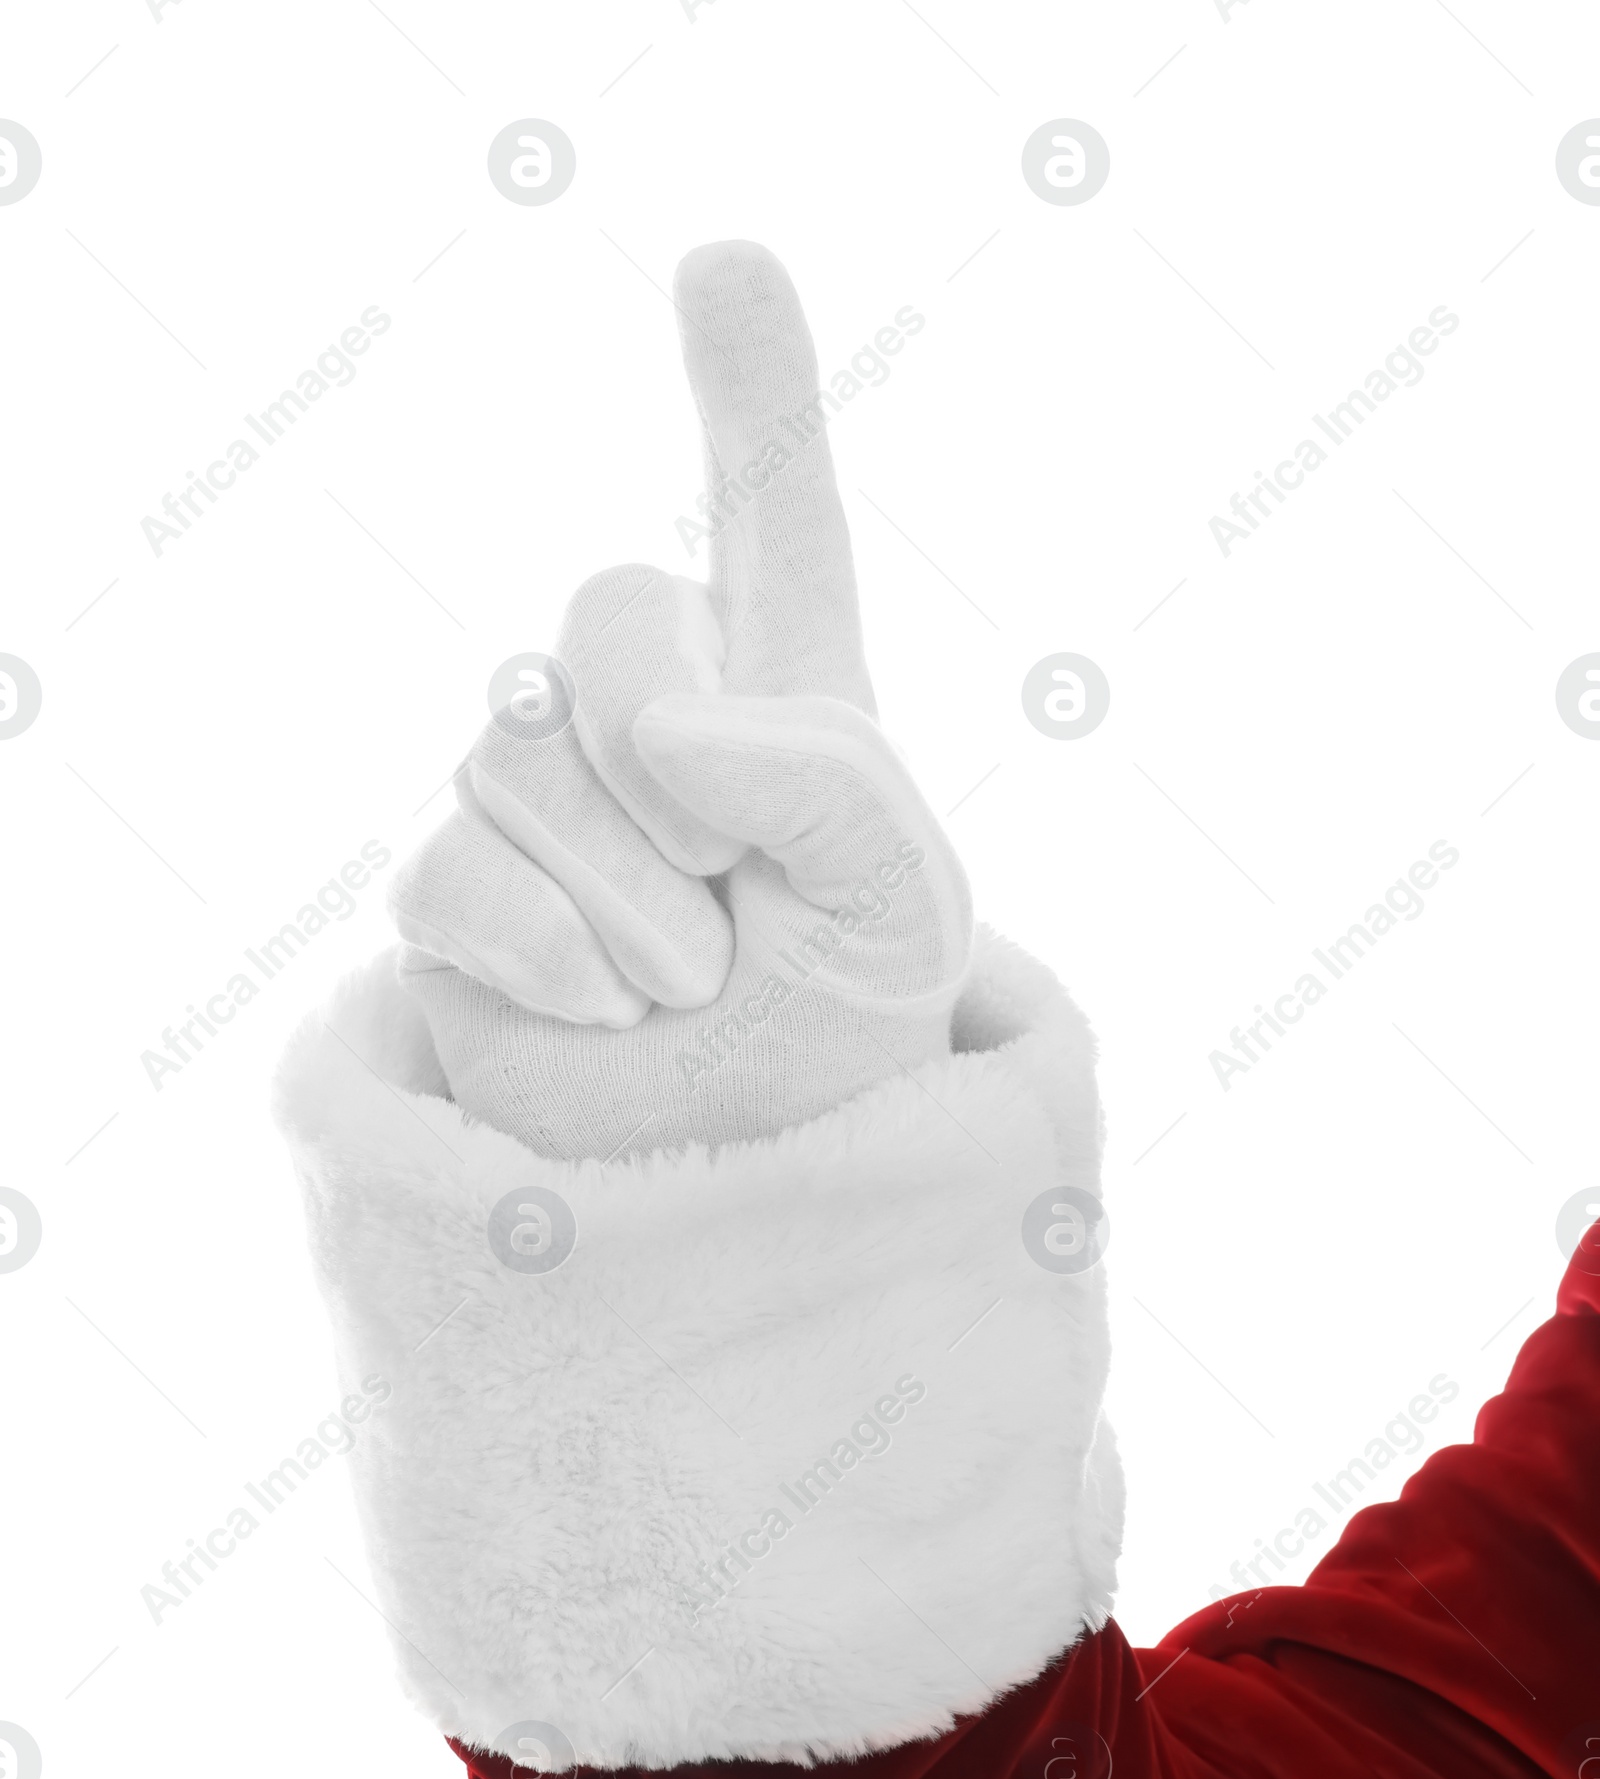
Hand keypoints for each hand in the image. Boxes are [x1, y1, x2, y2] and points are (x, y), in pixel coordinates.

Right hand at [390, 241, 971, 1160]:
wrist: (738, 1167)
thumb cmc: (846, 1028)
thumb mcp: (904, 906)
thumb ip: (832, 779)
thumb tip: (664, 723)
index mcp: (782, 692)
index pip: (764, 516)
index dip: (750, 389)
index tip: (730, 259)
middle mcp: (645, 715)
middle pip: (609, 608)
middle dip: (676, 753)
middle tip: (738, 883)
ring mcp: (537, 795)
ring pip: (519, 750)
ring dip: (632, 894)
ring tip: (692, 980)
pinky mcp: (455, 890)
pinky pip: (454, 870)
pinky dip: (548, 952)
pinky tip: (608, 1004)